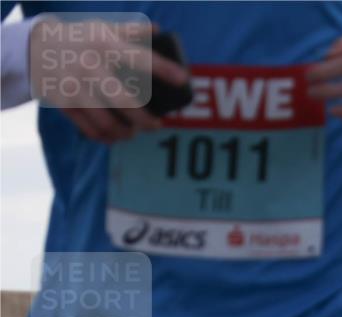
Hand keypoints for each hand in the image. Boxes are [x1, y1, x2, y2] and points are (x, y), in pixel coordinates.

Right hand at [29, 18, 188, 142]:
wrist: (34, 46)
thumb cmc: (79, 39)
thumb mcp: (103, 28)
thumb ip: (131, 31)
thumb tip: (160, 31)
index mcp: (105, 48)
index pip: (141, 59)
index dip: (164, 69)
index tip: (183, 79)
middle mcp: (91, 69)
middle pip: (126, 103)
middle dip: (146, 120)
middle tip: (157, 125)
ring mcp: (76, 89)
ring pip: (107, 122)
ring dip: (127, 132)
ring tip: (135, 132)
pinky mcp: (65, 104)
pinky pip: (89, 129)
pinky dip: (106, 137)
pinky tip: (116, 137)